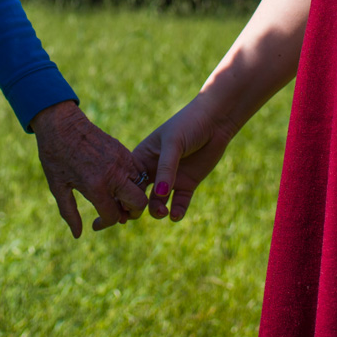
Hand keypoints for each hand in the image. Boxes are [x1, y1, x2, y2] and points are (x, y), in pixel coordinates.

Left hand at [30, 101, 148, 236]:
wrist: (61, 123)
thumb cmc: (55, 155)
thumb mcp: (58, 187)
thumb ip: (69, 213)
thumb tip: (78, 234)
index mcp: (96, 186)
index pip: (114, 216)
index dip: (107, 223)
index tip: (96, 223)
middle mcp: (113, 174)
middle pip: (138, 203)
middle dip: (131, 212)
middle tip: (118, 211)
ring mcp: (121, 160)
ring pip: (141, 186)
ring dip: (132, 195)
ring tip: (116, 196)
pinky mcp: (123, 150)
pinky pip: (137, 170)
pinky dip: (132, 179)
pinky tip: (117, 180)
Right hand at [132, 94, 237, 221]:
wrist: (216, 120)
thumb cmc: (189, 124)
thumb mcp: (173, 142)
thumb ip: (166, 168)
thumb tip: (160, 194)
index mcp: (142, 156)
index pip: (128, 179)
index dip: (122, 193)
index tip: (121, 206)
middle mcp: (153, 170)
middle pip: (138, 194)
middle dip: (134, 207)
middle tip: (134, 215)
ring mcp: (170, 178)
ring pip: (157, 202)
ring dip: (156, 210)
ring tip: (163, 211)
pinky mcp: (187, 184)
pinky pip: (179, 203)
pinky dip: (177, 211)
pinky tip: (176, 215)